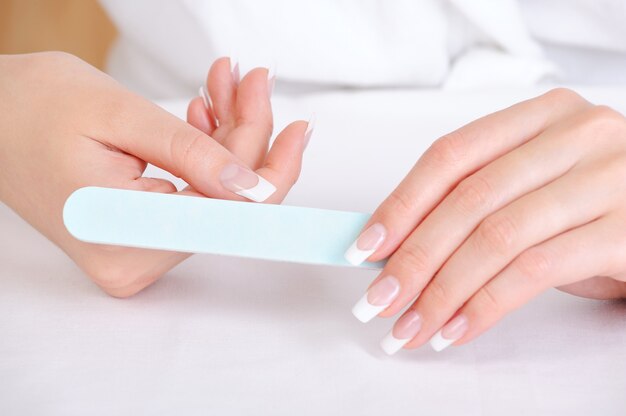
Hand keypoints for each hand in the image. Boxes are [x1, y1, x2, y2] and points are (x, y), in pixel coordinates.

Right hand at [0, 52, 310, 296]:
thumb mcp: (118, 116)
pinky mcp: (138, 234)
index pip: (229, 214)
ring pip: (214, 195)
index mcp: (125, 240)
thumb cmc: (31, 108)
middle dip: (247, 137)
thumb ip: (193, 155)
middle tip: (252, 82)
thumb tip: (255, 187)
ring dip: (227, 138)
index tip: (299, 130)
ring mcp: (136, 251)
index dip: (273, 171)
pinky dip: (206, 153)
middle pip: (226, 203)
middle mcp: (133, 260)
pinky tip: (204, 113)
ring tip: (225, 84)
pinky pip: (193, 195)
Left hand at [346, 88, 625, 353]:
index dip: (402, 203)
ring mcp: (608, 178)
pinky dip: (486, 305)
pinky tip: (457, 328)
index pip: (451, 155)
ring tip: (411, 325)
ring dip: (443, 290)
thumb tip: (396, 244)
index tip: (365, 247)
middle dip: (414, 257)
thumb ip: (475, 203)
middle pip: (469, 198)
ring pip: (498, 237)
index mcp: (542, 116)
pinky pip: (536, 270)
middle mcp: (577, 135)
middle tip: (378, 300)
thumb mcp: (531, 192)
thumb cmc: (590, 212)